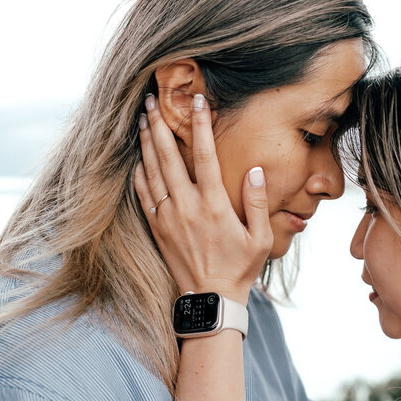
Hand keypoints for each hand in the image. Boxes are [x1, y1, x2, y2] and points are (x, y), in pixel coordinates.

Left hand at [134, 93, 272, 300]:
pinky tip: (139, 158)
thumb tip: (255, 170)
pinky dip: (139, 173)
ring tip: (142, 119)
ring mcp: (168, 217)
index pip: (206, 154)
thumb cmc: (240, 269)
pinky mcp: (158, 228)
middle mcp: (187, 206)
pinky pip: (143, 195)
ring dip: (146, 143)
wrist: (210, 300)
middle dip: (160, 125)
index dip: (200, 124)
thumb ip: (258, 202)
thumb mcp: (260, 239)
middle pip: (169, 156)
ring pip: (152, 171)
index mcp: (214, 204)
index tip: (197, 101)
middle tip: (152, 100)